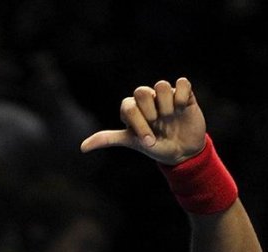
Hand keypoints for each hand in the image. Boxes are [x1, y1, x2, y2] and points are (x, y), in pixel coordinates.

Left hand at [80, 77, 206, 164]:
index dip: (138, 123)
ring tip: (171, 117)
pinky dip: (182, 96)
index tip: (147, 140)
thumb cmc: (154, 145)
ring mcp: (165, 96)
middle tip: (157, 124)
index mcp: (132, 108)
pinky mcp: (185, 94)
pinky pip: (182, 82)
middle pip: (141, 91)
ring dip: (167, 105)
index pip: (128, 106)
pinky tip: (182, 109)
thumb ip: (109, 139)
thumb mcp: (131, 142)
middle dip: (150, 112)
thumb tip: (82, 148)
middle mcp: (148, 99)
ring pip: (161, 85)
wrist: (181, 152)